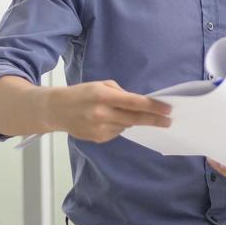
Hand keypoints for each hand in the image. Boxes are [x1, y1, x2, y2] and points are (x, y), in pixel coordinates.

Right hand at [49, 80, 171, 142]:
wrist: (57, 110)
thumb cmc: (82, 94)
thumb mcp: (101, 86)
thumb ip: (121, 93)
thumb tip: (140, 104)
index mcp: (103, 96)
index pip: (133, 102)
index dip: (152, 106)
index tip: (167, 109)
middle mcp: (101, 114)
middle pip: (134, 118)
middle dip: (153, 120)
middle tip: (168, 121)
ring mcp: (99, 128)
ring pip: (126, 125)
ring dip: (130, 120)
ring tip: (117, 112)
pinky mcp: (98, 139)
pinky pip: (117, 132)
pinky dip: (118, 125)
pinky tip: (107, 120)